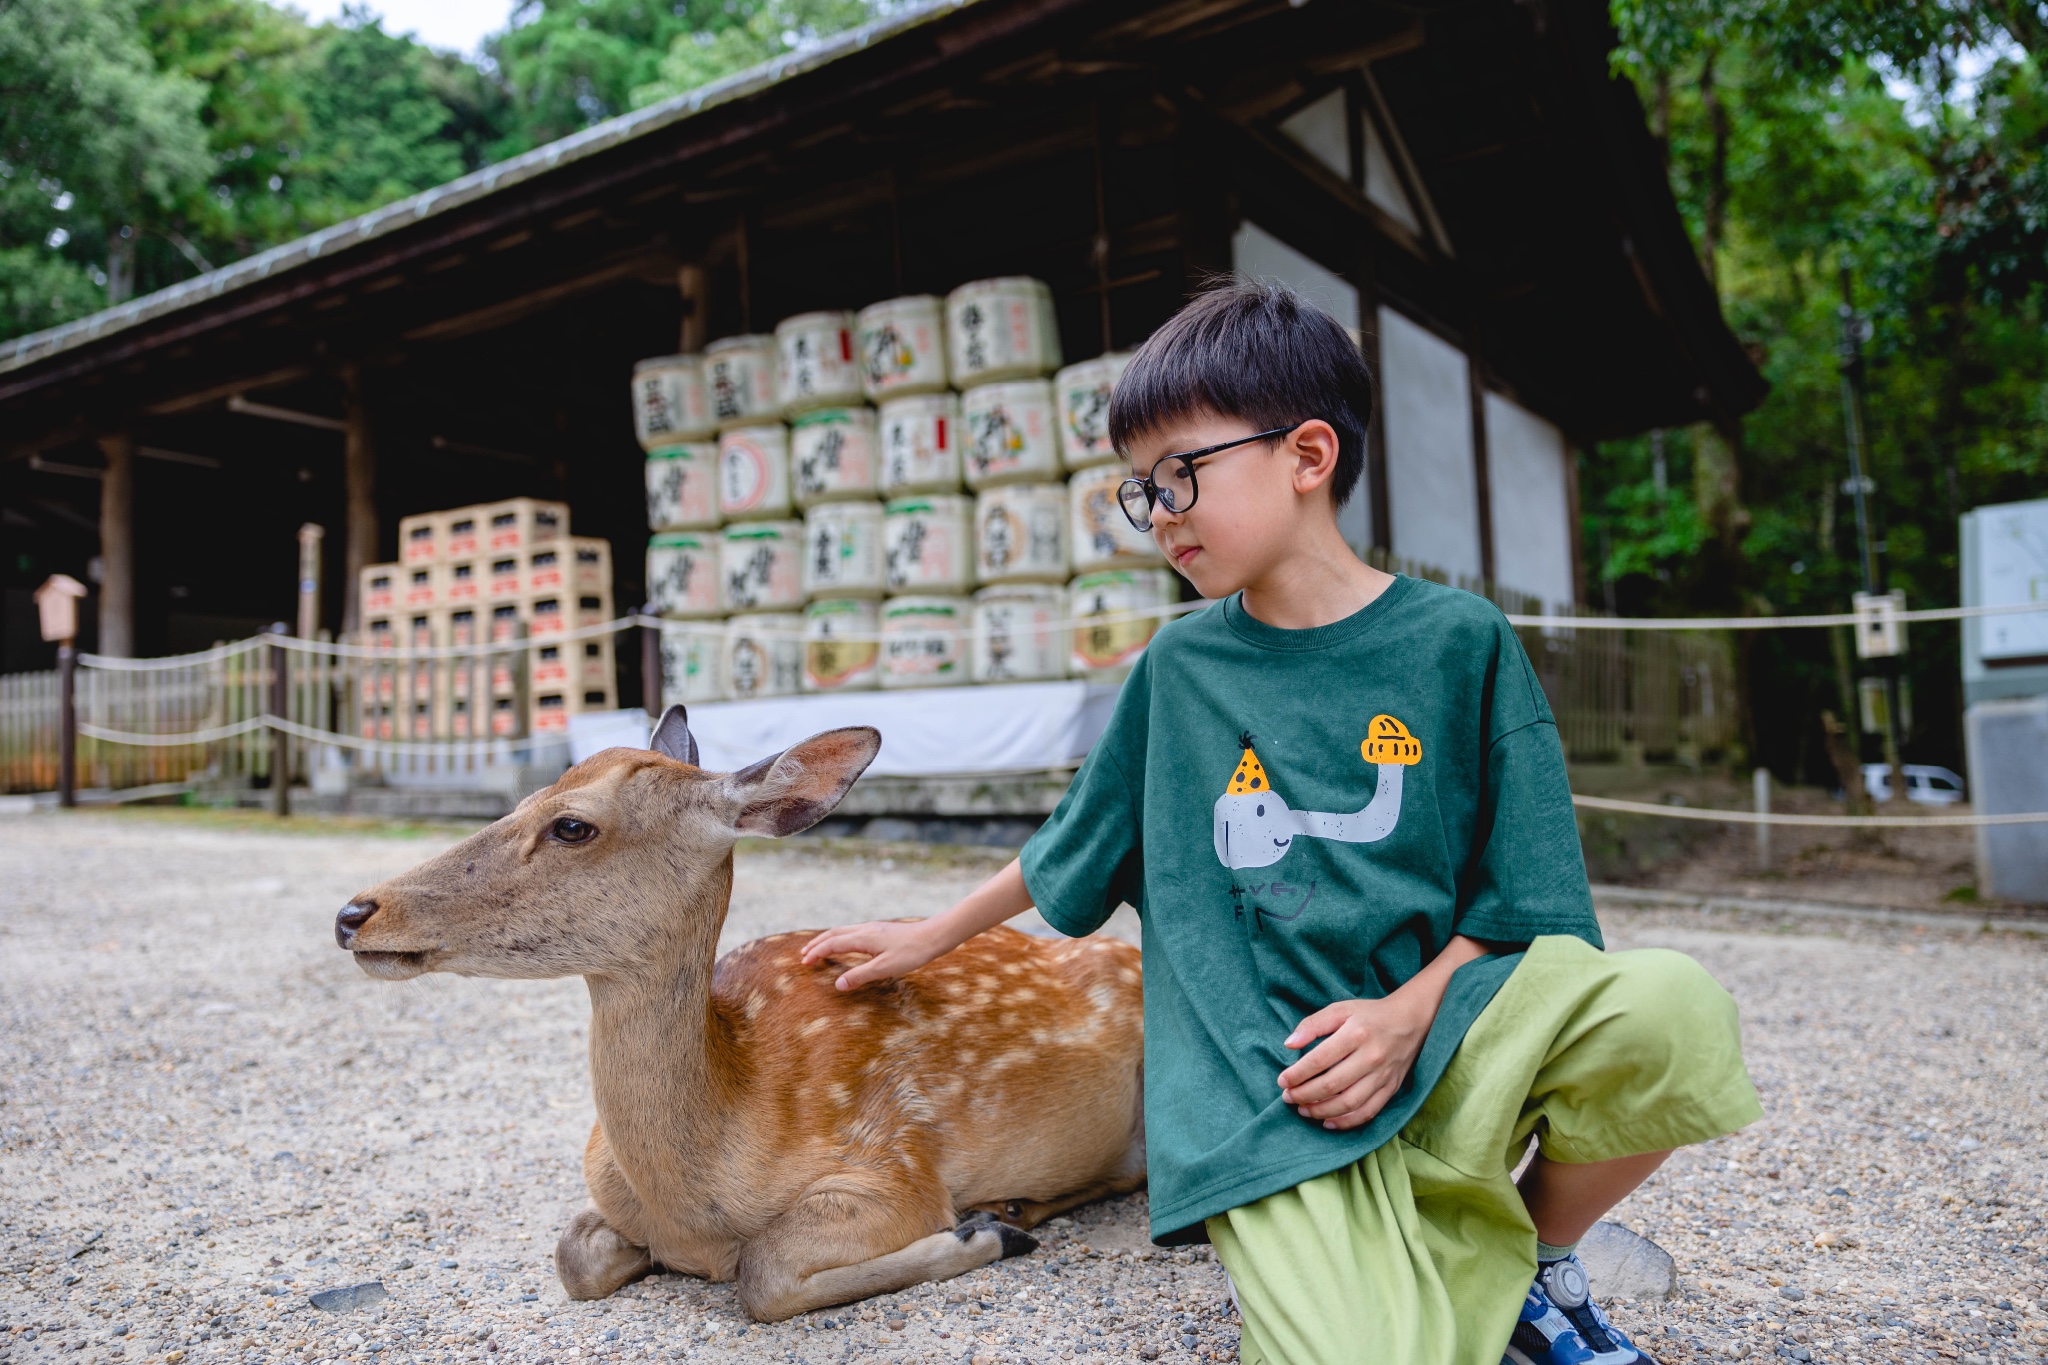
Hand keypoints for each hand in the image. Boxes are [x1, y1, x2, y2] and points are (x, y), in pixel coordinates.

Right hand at [799, 919, 944, 990]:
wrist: (933, 937)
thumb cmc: (911, 953)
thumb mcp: (884, 968)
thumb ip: (860, 976)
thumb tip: (837, 985)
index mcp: (862, 938)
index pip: (832, 944)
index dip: (817, 953)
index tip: (804, 963)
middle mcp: (864, 929)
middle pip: (834, 933)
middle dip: (817, 944)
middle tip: (803, 954)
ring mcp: (873, 928)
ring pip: (843, 931)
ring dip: (828, 939)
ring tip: (819, 948)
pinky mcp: (880, 931)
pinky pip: (853, 932)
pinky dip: (841, 938)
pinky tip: (846, 944)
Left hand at [1277, 995, 1430, 1130]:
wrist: (1412, 1021)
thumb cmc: (1370, 1015)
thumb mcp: (1340, 1009)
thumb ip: (1313, 1024)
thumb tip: (1289, 1044)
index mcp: (1356, 1033)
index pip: (1319, 1060)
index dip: (1297, 1074)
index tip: (1282, 1081)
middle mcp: (1371, 1057)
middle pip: (1332, 1084)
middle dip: (1304, 1095)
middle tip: (1288, 1097)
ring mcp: (1383, 1075)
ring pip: (1349, 1103)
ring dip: (1321, 1111)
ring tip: (1303, 1110)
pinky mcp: (1391, 1088)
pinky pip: (1368, 1112)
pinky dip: (1347, 1121)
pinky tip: (1328, 1122)